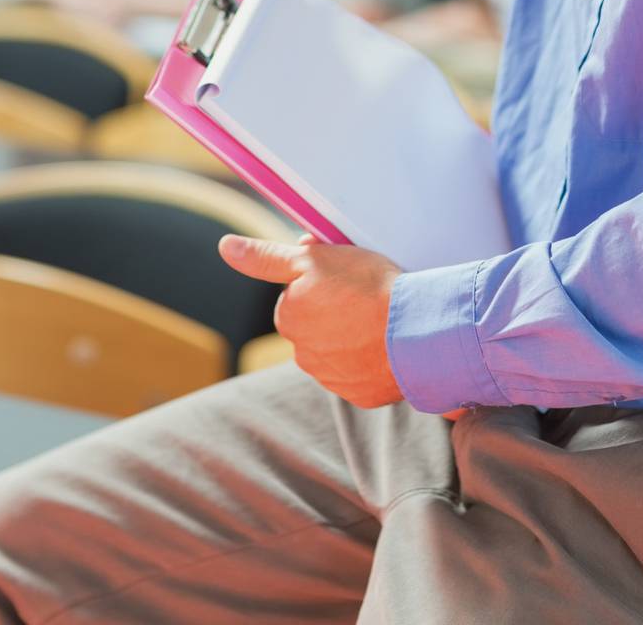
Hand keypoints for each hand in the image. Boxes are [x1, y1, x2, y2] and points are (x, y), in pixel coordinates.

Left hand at [218, 232, 404, 407]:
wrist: (416, 331)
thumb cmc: (367, 287)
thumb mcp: (314, 259)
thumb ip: (266, 257)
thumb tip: (226, 247)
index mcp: (289, 318)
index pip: (296, 295)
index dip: (321, 281)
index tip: (344, 277)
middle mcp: (303, 354)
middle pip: (314, 324)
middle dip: (333, 311)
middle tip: (363, 296)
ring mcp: (332, 378)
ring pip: (335, 350)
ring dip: (351, 336)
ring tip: (379, 320)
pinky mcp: (359, 395)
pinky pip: (358, 373)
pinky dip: (368, 360)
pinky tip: (385, 343)